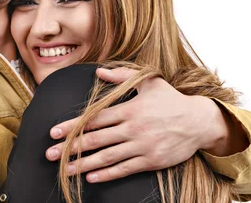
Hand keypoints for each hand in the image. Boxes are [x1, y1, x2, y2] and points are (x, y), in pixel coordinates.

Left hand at [45, 67, 219, 182]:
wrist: (199, 121)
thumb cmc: (170, 100)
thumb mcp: (148, 81)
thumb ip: (121, 76)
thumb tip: (98, 71)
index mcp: (129, 109)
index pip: (94, 119)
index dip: (72, 127)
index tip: (54, 133)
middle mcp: (133, 129)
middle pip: (95, 140)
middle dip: (70, 148)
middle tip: (50, 154)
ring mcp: (142, 146)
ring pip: (107, 157)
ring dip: (84, 164)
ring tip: (65, 169)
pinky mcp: (151, 161)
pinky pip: (125, 169)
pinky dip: (107, 174)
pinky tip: (91, 178)